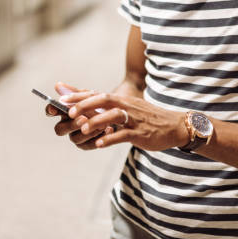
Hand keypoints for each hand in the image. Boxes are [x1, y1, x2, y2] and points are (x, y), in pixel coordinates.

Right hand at [45, 82, 113, 150]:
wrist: (116, 112)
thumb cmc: (99, 104)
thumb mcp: (90, 96)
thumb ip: (75, 93)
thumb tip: (58, 85)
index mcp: (65, 111)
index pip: (52, 111)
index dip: (51, 110)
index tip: (55, 108)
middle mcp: (67, 125)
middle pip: (60, 129)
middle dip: (71, 125)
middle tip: (83, 119)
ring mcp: (76, 136)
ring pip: (75, 139)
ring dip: (88, 132)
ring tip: (102, 125)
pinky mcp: (87, 144)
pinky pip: (89, 145)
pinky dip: (99, 137)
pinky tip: (109, 130)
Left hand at [67, 92, 188, 150]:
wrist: (175, 126)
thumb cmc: (148, 119)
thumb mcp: (130, 109)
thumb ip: (110, 109)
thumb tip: (89, 108)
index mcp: (123, 100)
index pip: (98, 94)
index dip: (80, 96)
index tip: (62, 98)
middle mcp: (128, 106)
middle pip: (104, 100)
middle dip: (86, 104)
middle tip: (69, 112)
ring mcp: (135, 119)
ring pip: (114, 116)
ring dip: (97, 122)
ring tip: (83, 128)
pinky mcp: (141, 133)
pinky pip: (125, 135)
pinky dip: (111, 138)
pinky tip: (100, 144)